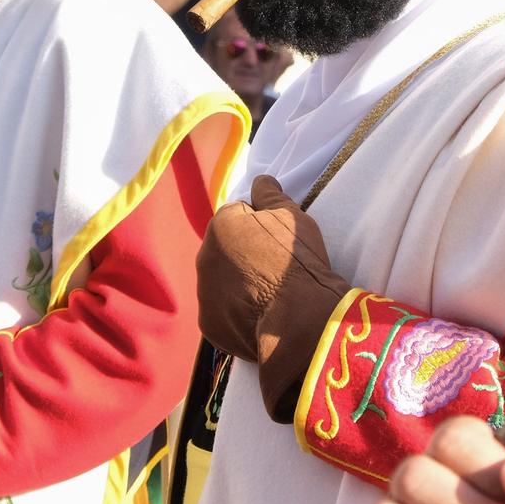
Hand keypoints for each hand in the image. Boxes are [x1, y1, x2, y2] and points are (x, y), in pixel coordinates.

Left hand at [195, 173, 350, 420]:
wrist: (300, 319)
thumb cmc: (297, 262)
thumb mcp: (292, 216)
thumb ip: (270, 193)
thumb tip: (260, 179)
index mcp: (221, 225)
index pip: (237, 215)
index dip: (259, 225)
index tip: (277, 241)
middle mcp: (204, 257)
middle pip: (224, 249)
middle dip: (242, 254)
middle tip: (273, 268)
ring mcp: (204, 294)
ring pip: (220, 281)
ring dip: (237, 283)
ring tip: (268, 294)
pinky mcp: (209, 324)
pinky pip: (222, 312)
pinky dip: (236, 312)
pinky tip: (259, 315)